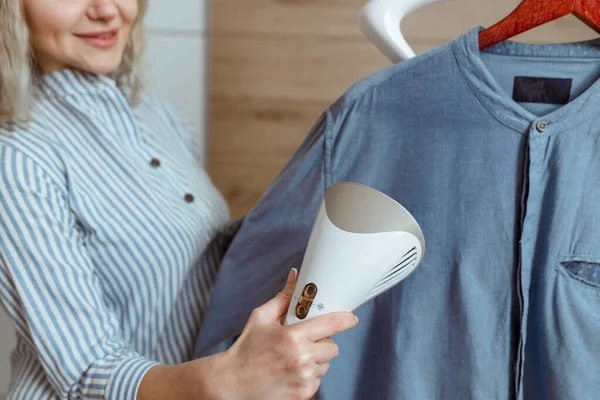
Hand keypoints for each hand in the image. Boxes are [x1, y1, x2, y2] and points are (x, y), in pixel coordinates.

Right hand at [211, 268, 358, 399]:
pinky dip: (308, 375)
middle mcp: (301, 358)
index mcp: (293, 336)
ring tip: (293, 357)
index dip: (345, 319)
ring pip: (325, 364)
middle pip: (332, 347)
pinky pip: (318, 380)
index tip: (352, 318)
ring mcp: (303, 378)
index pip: (331, 325)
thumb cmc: (246, 348)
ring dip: (315, 359)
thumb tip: (296, 276)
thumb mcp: (261, 318)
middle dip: (322, 342)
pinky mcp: (303, 394)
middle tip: (304, 341)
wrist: (231, 382)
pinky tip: (290, 371)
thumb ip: (283, 297)